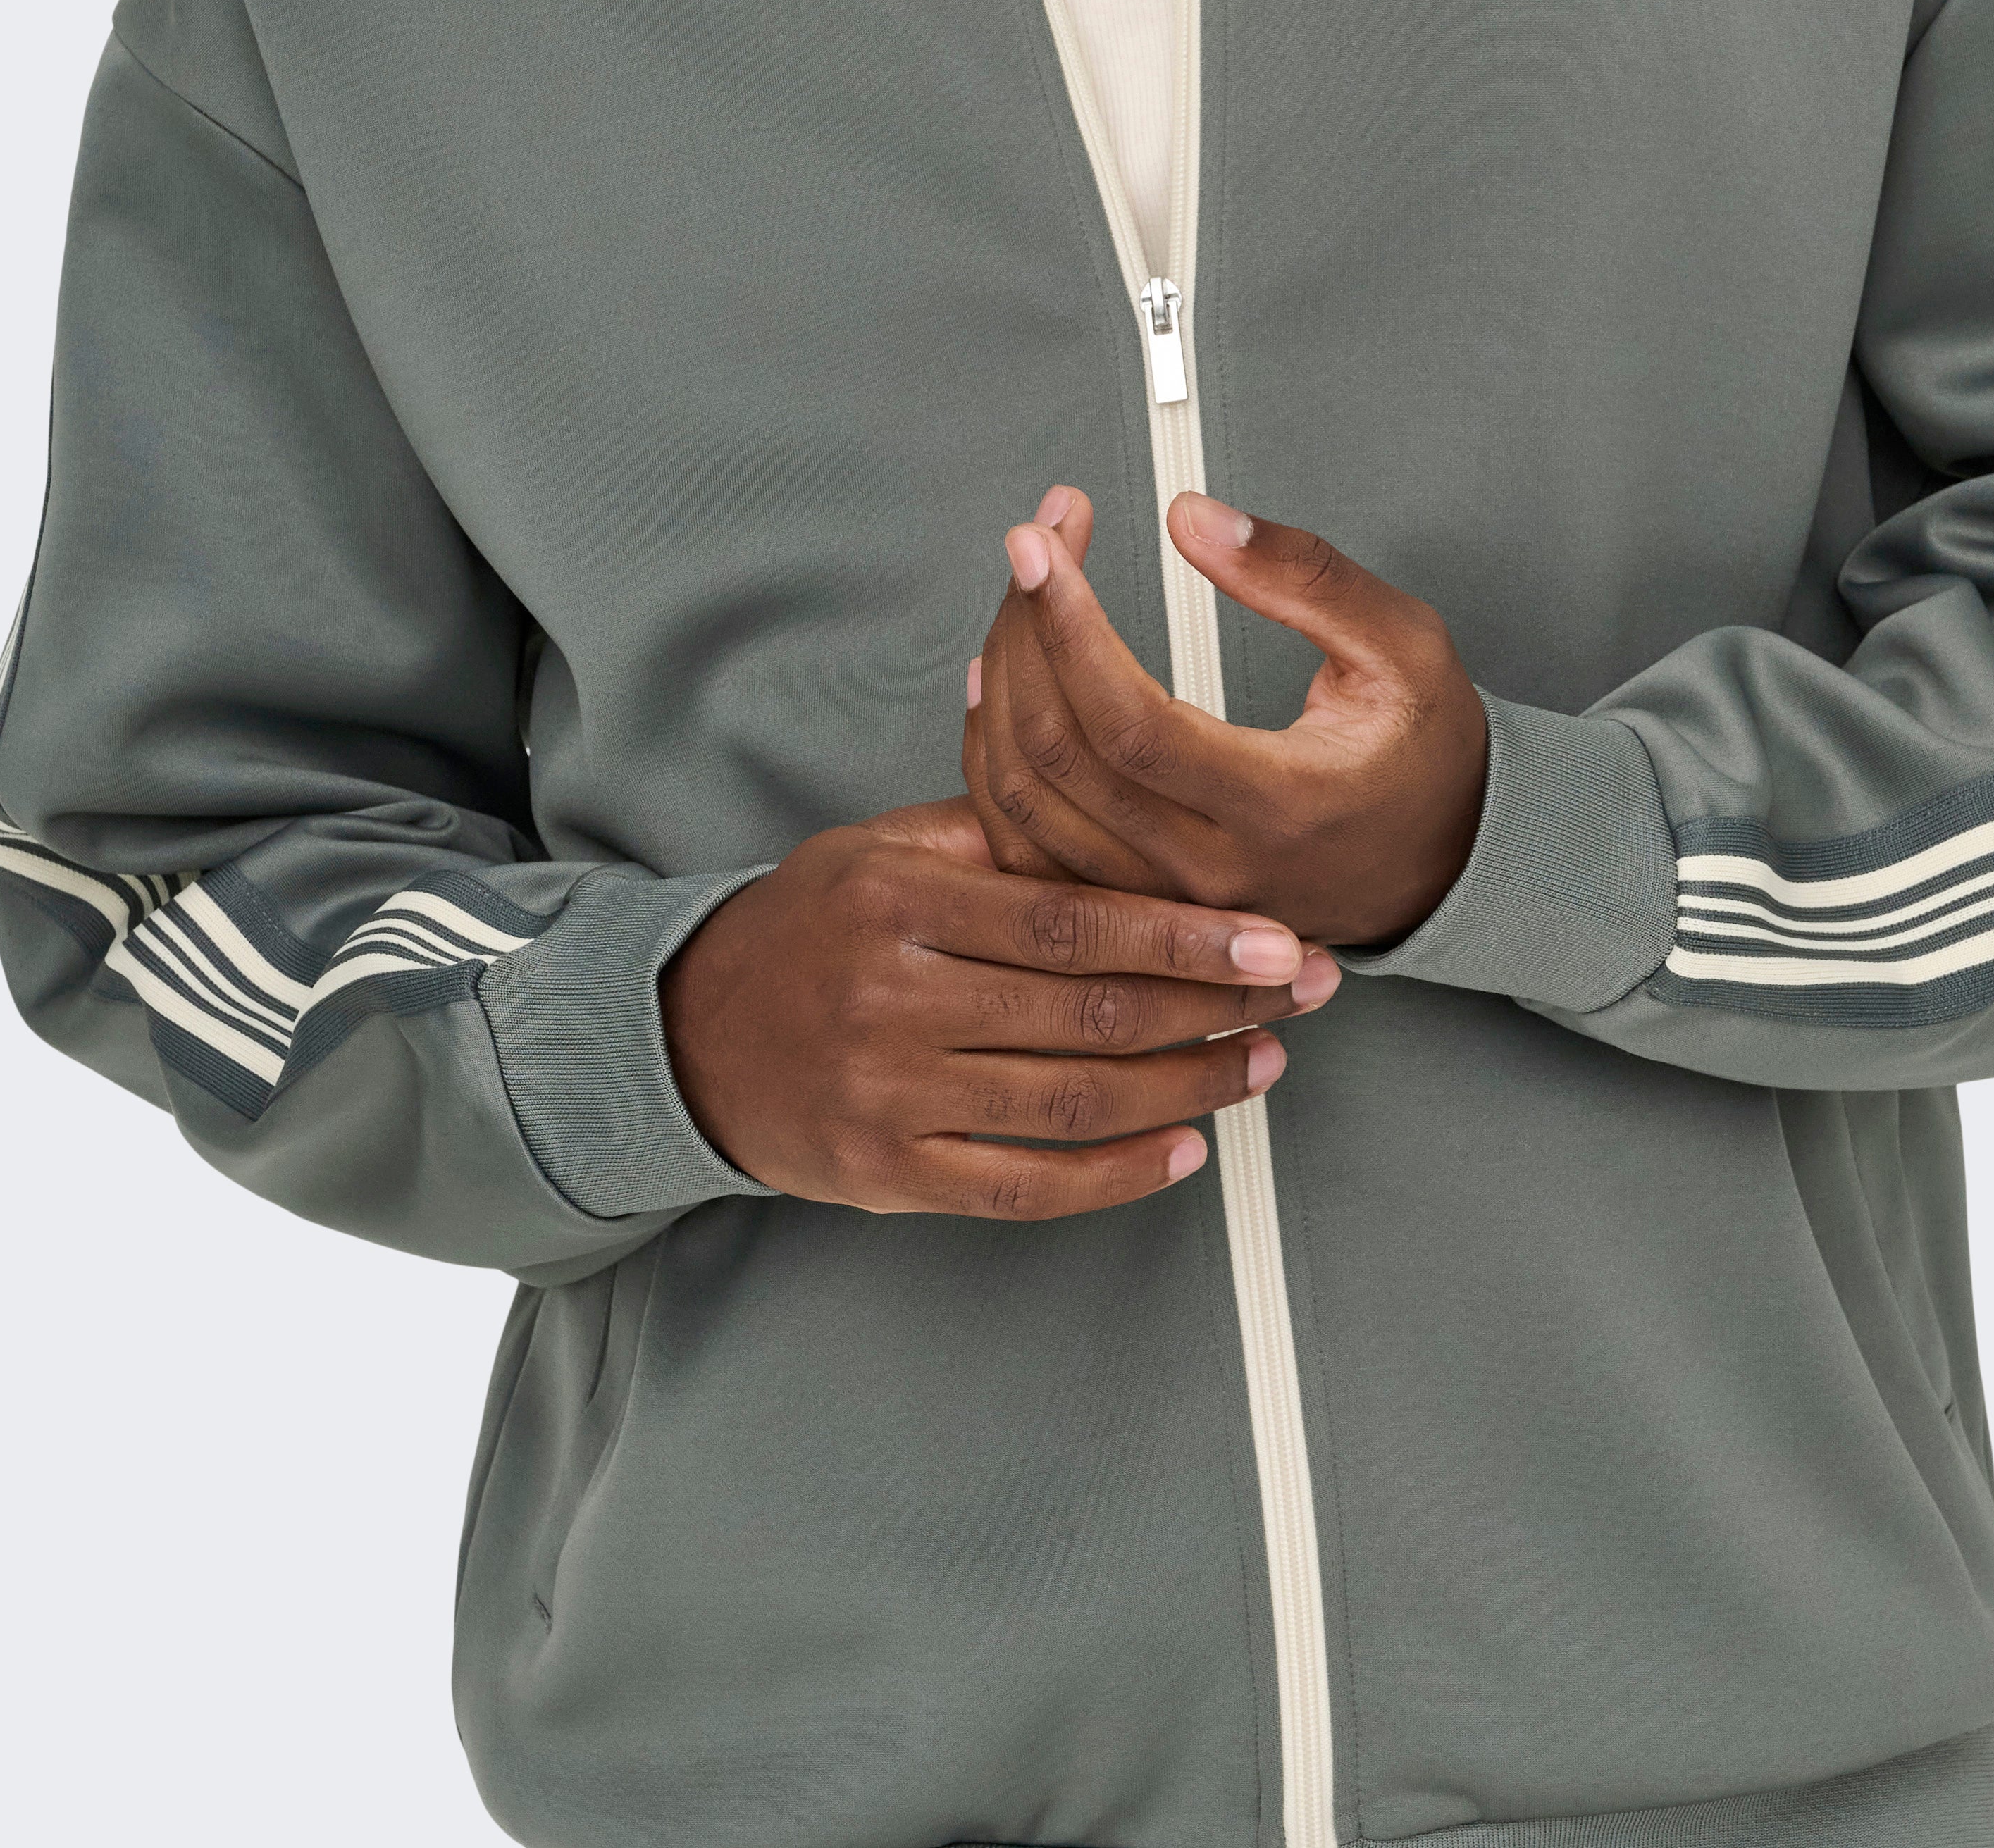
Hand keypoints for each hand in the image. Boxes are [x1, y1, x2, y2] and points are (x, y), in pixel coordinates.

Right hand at [659, 795, 1337, 1217]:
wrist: (691, 1034)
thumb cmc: (814, 927)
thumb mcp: (883, 850)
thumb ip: (997, 834)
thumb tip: (1123, 807)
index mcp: (897, 903)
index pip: (1069, 921)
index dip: (1184, 935)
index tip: (1272, 935)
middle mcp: (891, 1001)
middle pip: (1086, 1012)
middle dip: (1214, 1005)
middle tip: (1302, 991)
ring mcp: (888, 1098)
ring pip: (1071, 1101)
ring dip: (1187, 1085)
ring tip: (1262, 1061)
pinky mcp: (887, 1175)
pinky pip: (1025, 1186)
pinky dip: (1117, 1175)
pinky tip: (1184, 1147)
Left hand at [962, 487, 1488, 947]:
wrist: (1445, 865)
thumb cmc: (1427, 755)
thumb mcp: (1404, 644)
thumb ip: (1302, 575)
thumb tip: (1191, 518)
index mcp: (1280, 808)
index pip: (1129, 724)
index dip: (1067, 625)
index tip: (1040, 541)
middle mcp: (1209, 873)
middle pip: (1061, 758)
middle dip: (1026, 630)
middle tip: (1035, 545)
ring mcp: (1163, 905)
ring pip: (1027, 807)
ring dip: (1001, 689)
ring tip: (1020, 600)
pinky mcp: (1135, 912)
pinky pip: (1027, 846)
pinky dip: (996, 762)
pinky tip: (1000, 688)